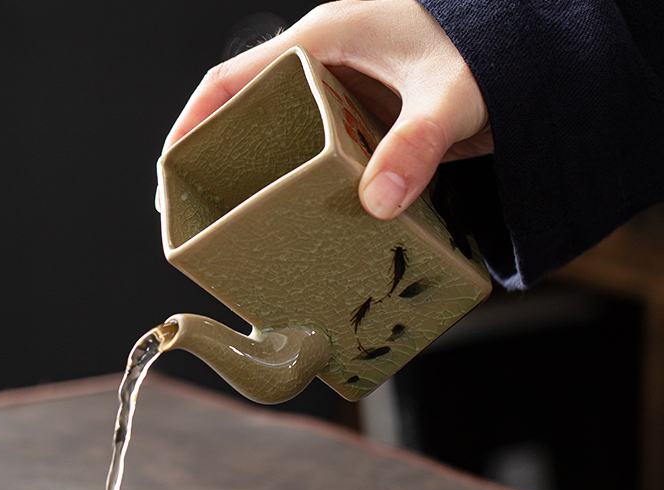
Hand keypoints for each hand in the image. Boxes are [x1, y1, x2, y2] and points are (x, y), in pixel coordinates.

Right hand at [162, 0, 491, 220]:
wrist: (533, 52)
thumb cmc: (490, 46)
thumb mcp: (450, 93)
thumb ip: (416, 144)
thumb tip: (375, 204)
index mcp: (321, 43)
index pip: (230, 81)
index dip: (191, 124)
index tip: (170, 172)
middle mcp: (324, 71)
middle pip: (249, 120)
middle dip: (222, 167)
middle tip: (206, 219)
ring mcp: (344, 102)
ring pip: (283, 146)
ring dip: (265, 186)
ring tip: (248, 233)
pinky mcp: (367, 129)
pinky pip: (319, 162)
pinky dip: (306, 192)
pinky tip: (307, 224)